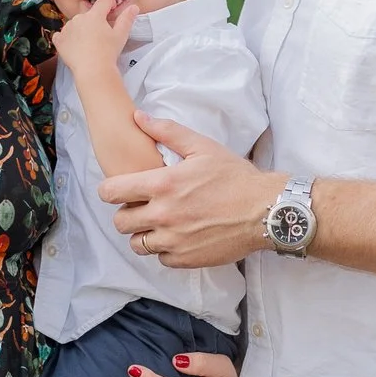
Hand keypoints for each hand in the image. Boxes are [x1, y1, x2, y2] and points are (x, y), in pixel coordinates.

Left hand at [51, 0, 136, 73]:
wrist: (92, 70)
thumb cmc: (107, 53)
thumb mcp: (121, 35)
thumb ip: (127, 19)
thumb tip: (133, 7)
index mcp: (95, 15)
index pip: (103, 2)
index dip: (110, 5)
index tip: (112, 11)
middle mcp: (79, 18)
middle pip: (89, 14)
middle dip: (95, 21)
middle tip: (102, 35)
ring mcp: (67, 29)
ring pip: (75, 24)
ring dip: (81, 29)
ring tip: (88, 44)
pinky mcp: (59, 40)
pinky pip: (61, 35)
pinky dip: (66, 38)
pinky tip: (74, 46)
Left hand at [100, 114, 285, 269]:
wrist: (265, 210)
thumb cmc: (235, 176)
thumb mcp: (202, 147)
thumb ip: (166, 131)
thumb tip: (138, 117)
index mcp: (162, 185)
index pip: (111, 192)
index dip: (110, 191)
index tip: (118, 190)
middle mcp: (163, 215)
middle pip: (120, 222)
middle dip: (127, 214)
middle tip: (142, 207)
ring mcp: (173, 240)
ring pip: (137, 244)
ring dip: (142, 234)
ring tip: (159, 224)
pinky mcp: (185, 259)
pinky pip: (160, 258)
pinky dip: (164, 249)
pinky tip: (178, 236)